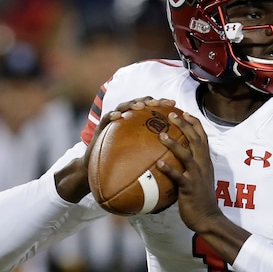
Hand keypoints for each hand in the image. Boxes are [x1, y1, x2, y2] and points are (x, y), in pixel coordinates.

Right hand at [55, 97, 177, 202]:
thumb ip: (153, 155)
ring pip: (123, 107)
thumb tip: (175, 161)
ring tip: (140, 106)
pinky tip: (117, 116)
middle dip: (150, 101)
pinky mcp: (100, 128)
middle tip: (160, 103)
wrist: (97, 171)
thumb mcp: (139, 160)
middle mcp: (125, 119)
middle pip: (139, 104)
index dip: (163, 105)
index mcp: (136, 124)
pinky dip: (111, 116)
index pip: (151, 110)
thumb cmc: (120, 166)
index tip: (175, 105)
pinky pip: (105, 119)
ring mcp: (112, 121)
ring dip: (132, 104)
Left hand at [157, 110, 249, 263]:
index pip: (202, 137)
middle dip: (185, 125)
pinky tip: (158, 163)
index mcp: (205, 162)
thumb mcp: (198, 179)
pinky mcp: (190, 188)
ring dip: (174, 144)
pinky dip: (169, 169)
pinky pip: (178, 177)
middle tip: (172, 114)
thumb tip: (174, 158)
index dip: (194, 123)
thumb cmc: (200, 200)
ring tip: (162, 135)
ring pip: (187, 155)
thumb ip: (190, 167)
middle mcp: (203, 166)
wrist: (208, 218)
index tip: (184, 112)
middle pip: (196, 140)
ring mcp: (197, 176)